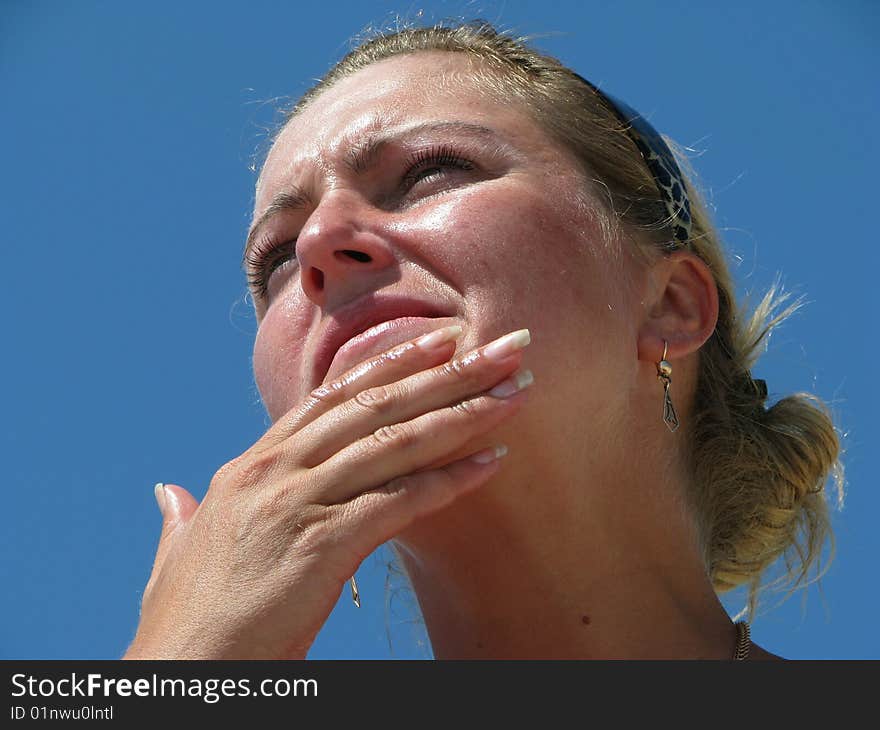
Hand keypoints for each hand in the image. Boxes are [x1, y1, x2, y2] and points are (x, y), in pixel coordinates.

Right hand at [123, 326, 532, 658]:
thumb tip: (170, 493)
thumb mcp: (178, 553)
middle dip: (447, 371)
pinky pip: (399, 501)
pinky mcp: (320, 544)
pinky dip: (450, 480)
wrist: (179, 670)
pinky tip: (495, 462)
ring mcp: (298, 502)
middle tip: (504, 346)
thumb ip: (182, 517)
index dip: (392, 362)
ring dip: (463, 413)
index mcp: (253, 465)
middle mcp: (277, 470)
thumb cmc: (186, 619)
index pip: (335, 395)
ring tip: (515, 392)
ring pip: (395, 441)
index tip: (441, 338)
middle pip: (377, 404)